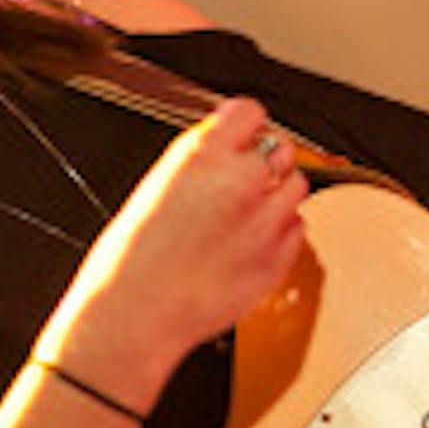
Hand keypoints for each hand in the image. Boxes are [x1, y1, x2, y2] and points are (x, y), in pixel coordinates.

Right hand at [35, 98, 306, 412]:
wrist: (134, 315)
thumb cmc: (131, 259)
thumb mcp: (158, 185)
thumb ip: (200, 160)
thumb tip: (224, 145)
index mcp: (202, 157)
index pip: (249, 112)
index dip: (246, 125)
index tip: (242, 135)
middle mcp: (239, 183)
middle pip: (282, 146)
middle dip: (266, 159)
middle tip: (246, 178)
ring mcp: (264, 222)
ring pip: (297, 186)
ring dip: (278, 194)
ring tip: (248, 214)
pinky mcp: (276, 260)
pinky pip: (297, 229)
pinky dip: (281, 232)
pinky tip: (251, 242)